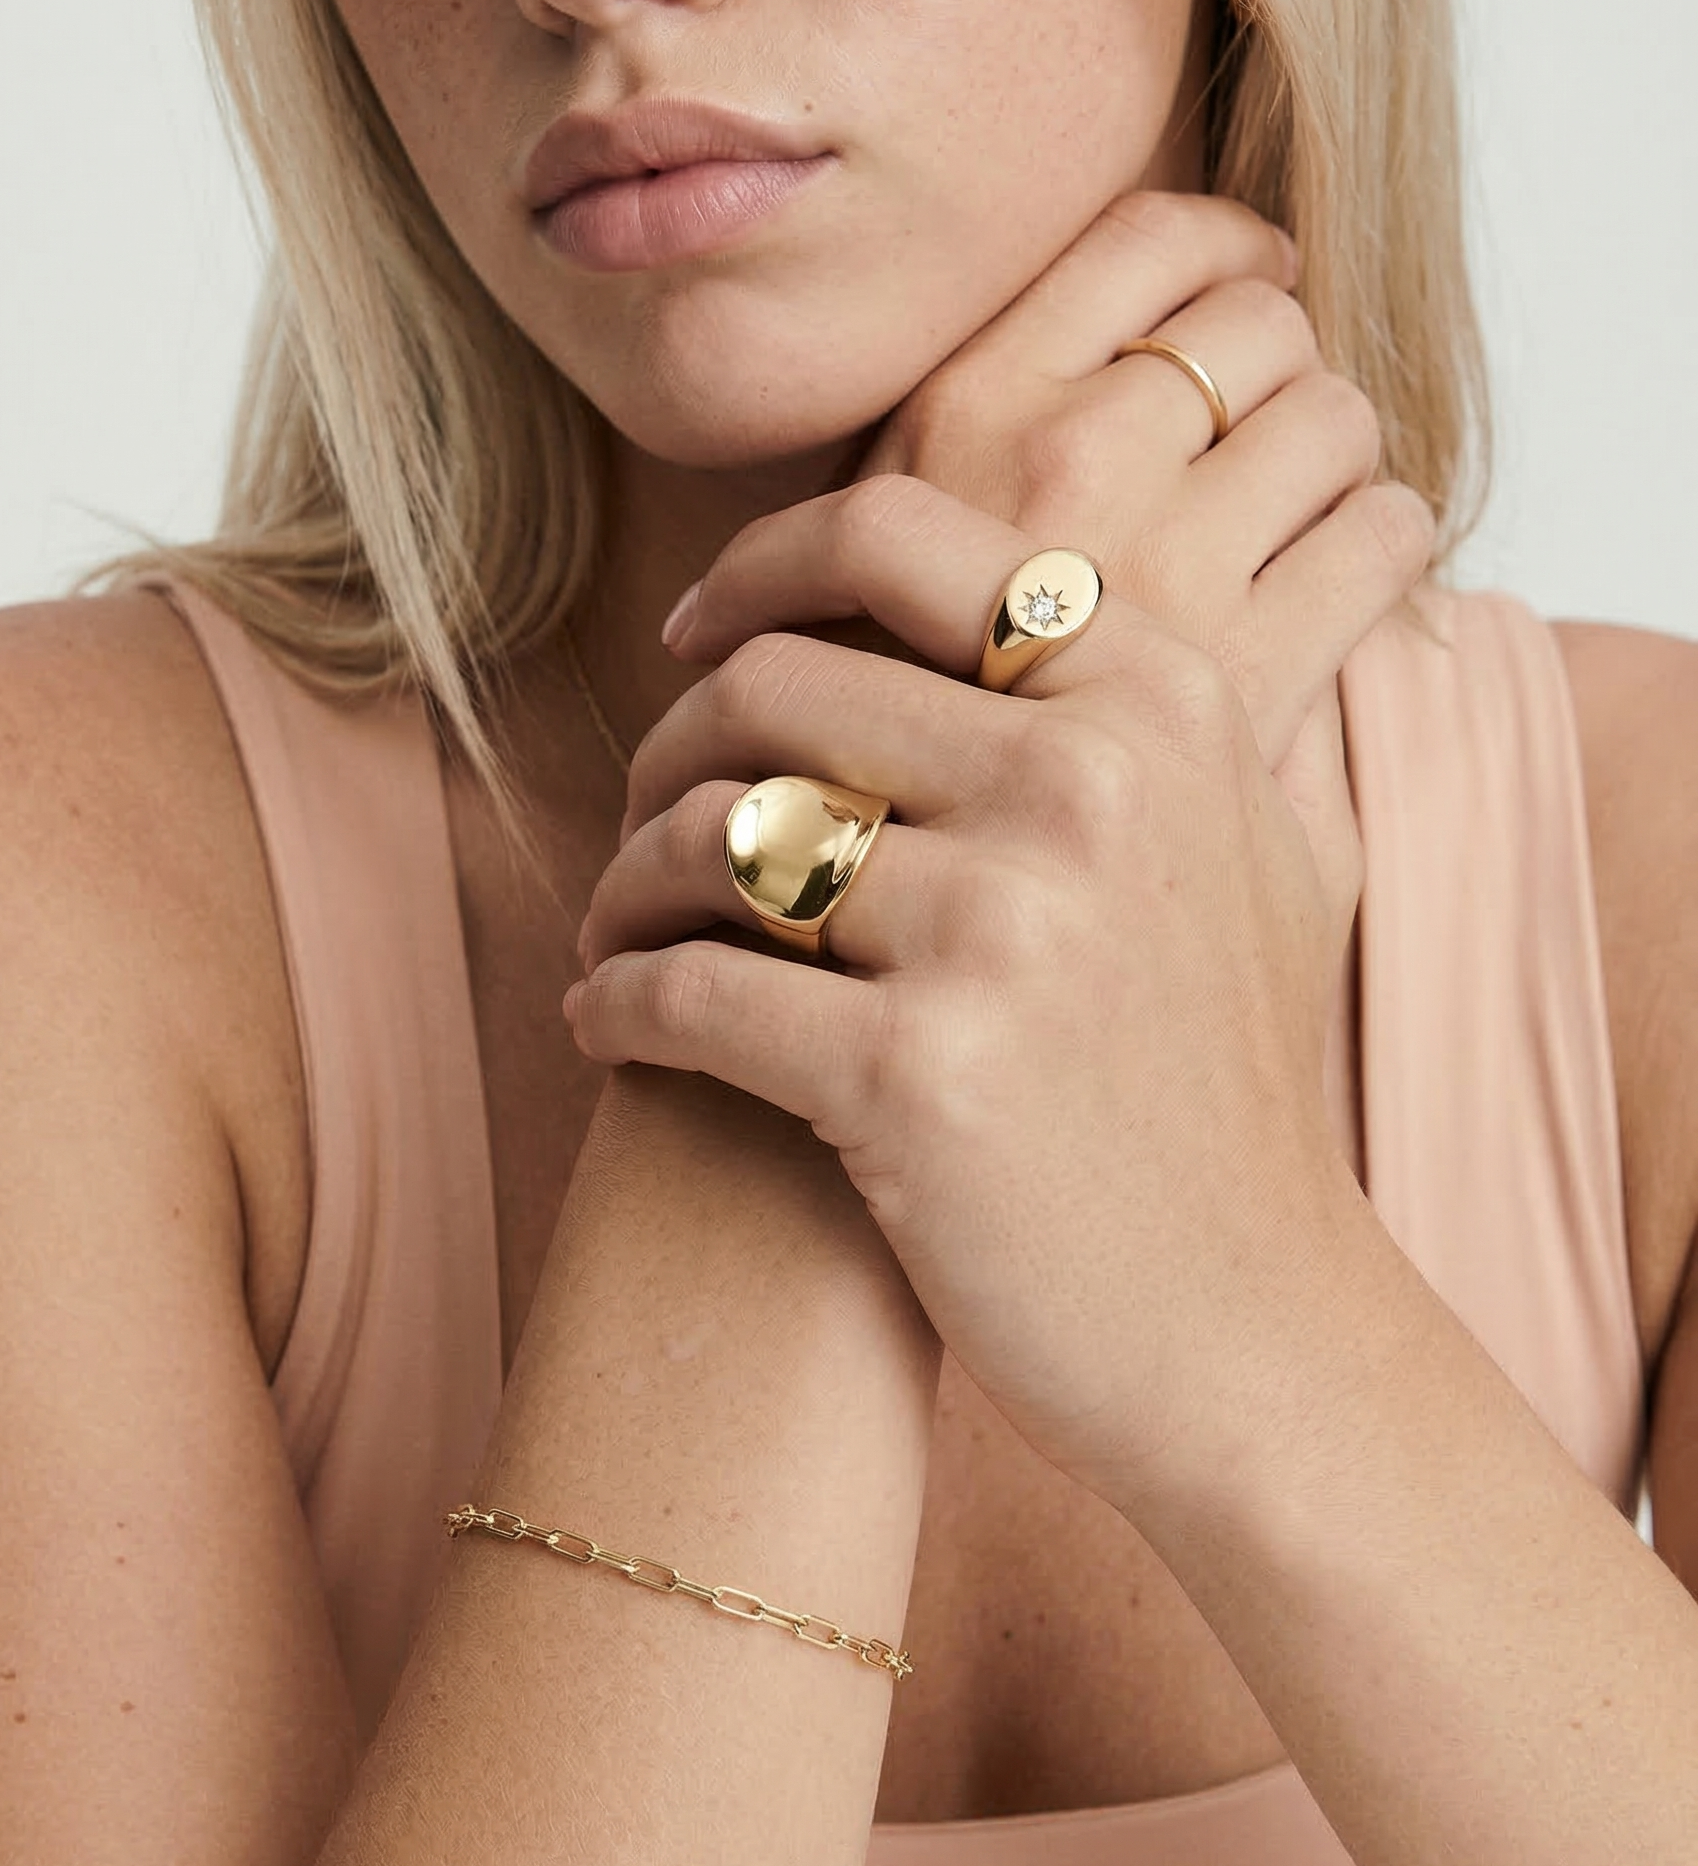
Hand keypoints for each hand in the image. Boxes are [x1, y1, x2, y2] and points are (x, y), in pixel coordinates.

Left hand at [565, 478, 1433, 1513]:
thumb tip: (1045, 589)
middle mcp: (1086, 787)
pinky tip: (604, 1025)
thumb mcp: (1262, 854)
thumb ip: (1157, 715)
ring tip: (617, 933)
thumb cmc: (1228, 1097)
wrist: (1254, 1327)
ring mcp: (1003, 930)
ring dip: (625, 883)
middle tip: (647, 827)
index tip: (696, 633)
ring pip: (713, 836)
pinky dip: (613, 1003)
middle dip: (668, 752)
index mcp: (1157, 701)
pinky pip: (684, 989)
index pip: (899, 537)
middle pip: (772, 685)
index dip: (757, 566)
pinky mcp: (915, 1076)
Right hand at [678, 191, 1418, 1014]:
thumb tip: (1098, 414)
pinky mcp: (1244, 672)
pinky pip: (1381, 537)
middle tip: (1272, 430)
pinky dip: (1386, 548)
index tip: (1241, 295)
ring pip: (1333, 413)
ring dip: (1338, 454)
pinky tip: (1348, 594)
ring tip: (1309, 514)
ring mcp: (1160, 563)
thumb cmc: (851, 773)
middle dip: (1282, 360)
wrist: (854, 943)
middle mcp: (1058, 462)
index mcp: (957, 415)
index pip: (1147, 238)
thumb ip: (968, 497)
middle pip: (1255, 315)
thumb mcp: (864, 593)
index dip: (1220, 254)